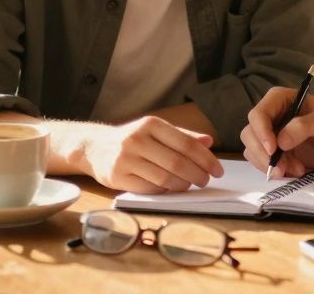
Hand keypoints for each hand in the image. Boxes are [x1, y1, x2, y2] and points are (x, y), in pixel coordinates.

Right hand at [82, 116, 223, 193]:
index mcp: (151, 124)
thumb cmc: (134, 139)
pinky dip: (165, 190)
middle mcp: (137, 139)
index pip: (186, 144)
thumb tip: (209, 142)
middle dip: (197, 174)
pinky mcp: (118, 177)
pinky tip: (171, 187)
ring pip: (165, 178)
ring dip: (183, 185)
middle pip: (177, 163)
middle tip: (206, 181)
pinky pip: (150, 188)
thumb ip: (183, 136)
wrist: (95, 147)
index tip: (218, 170)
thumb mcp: (157, 130)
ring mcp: (126, 159)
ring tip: (190, 184)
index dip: (206, 159)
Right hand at [240, 87, 313, 177]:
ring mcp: (273, 135)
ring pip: (254, 151)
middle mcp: (273, 116)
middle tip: (281, 169)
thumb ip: (303, 127)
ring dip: (270, 165)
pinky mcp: (278, 153)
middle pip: (250, 134)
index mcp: (281, 100)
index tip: (273, 149)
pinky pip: (265, 163)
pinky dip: (277, 170)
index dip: (261, 132)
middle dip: (263, 154)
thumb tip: (280, 141)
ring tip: (297, 170)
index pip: (259, 114)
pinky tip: (297, 171)